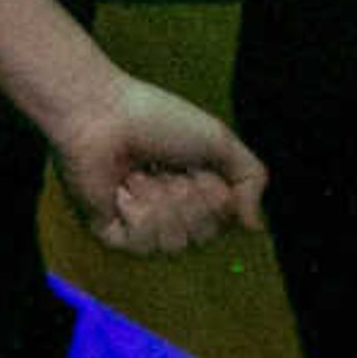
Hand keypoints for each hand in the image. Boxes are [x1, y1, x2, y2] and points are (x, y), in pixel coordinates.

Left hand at [51, 76, 268, 257]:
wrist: (101, 112)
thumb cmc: (155, 119)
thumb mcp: (218, 140)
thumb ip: (251, 179)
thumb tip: (255, 227)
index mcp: (194, 192)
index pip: (226, 222)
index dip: (218, 197)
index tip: (199, 167)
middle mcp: (169, 212)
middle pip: (203, 236)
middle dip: (191, 198)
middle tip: (167, 167)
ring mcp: (139, 226)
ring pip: (174, 243)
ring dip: (163, 202)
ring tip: (141, 174)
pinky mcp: (112, 234)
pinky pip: (143, 245)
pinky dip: (138, 211)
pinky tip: (122, 188)